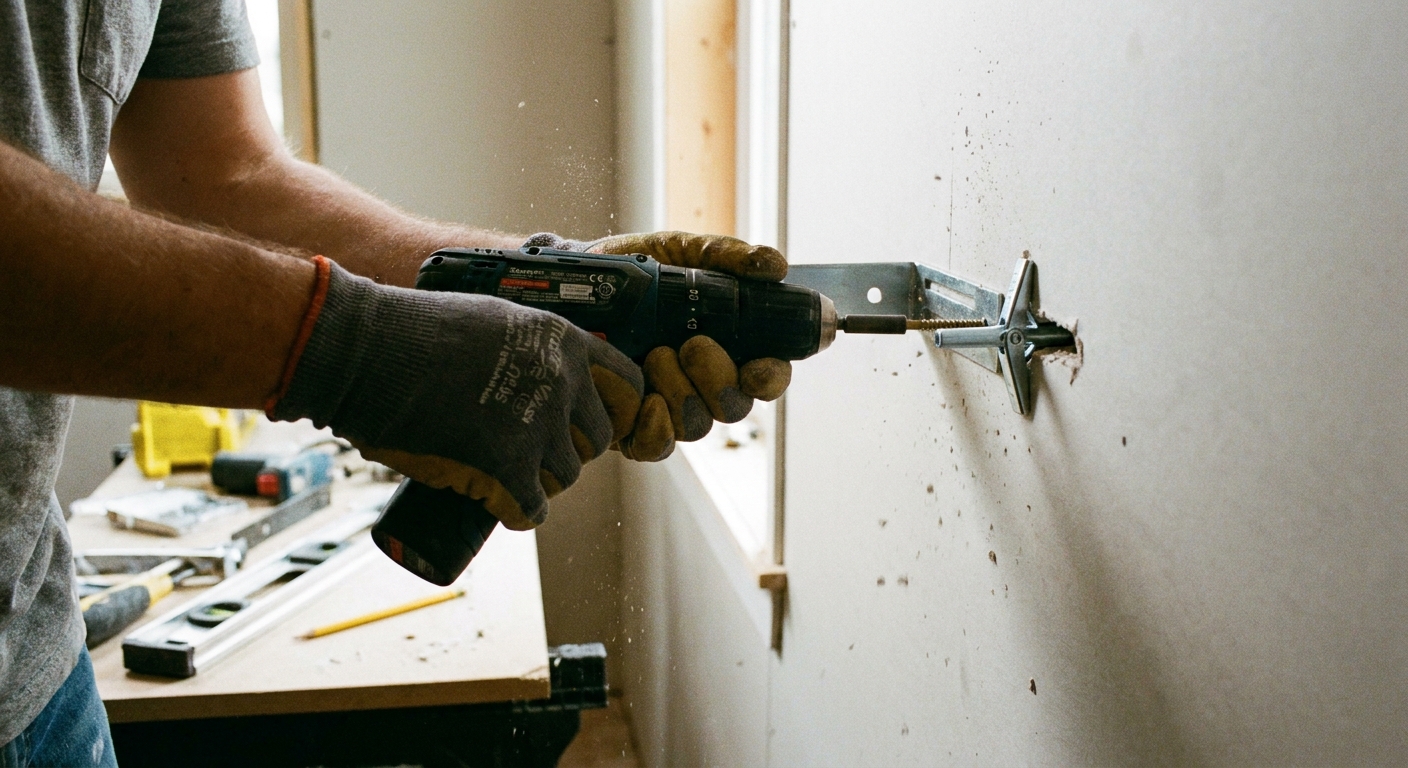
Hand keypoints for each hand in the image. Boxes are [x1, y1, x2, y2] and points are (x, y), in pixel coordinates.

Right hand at [268, 258, 643, 529]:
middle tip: (530, 454)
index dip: (614, 410)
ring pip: (565, 477)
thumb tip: (535, 379)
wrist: (369, 351)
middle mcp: (563, 381)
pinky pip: (532, 508)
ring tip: (502, 477)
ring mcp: (539, 426)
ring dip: (538, 483)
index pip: (628, 383)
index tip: (590, 424)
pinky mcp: (509, 467)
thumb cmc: (413, 332)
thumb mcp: (492, 321)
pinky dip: (515, 512)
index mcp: (564, 340)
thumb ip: (525, 349)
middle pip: (597, 439)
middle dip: (567, 450)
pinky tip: (495, 505)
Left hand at [523, 231, 792, 461]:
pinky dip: (655, 429)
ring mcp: (665, 404)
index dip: (770, 377)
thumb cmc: (628, 268)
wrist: (564, 284)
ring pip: (696, 425)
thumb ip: (726, 255)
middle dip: (719, 379)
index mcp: (725, 344)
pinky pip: (653, 446)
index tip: (758, 367)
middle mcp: (700, 380)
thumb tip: (776, 265)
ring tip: (654, 354)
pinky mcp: (628, 424)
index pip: (765, 375)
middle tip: (691, 344)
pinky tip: (645, 398)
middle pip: (734, 406)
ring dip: (682, 392)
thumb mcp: (677, 251)